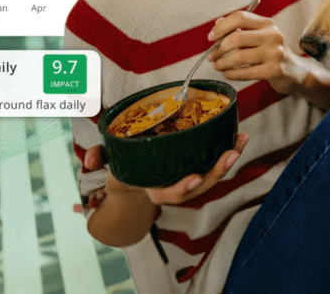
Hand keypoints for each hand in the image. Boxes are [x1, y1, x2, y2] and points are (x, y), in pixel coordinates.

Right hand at [71, 133, 249, 211]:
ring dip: (229, 159)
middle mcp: (174, 186)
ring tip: (241, 140)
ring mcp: (188, 176)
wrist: (134, 173)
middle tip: (230, 155)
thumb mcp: (108, 161)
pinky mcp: (197, 165)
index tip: (193, 179)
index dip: (180, 189)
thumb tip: (89, 159)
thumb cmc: (123, 164)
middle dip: (216, 172)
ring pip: (212, 175)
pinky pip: (215, 162)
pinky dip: (228, 150)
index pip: (167, 194)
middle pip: (199, 186)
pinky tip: (239, 135)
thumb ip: (98, 157)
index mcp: (154, 188)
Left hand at [207, 10, 309, 93]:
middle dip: (219, 48)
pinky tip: (227, 74)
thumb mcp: (259, 36)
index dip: (222, 27)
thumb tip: (217, 23)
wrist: (295, 72)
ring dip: (223, 63)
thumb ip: (239, 29)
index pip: (240, 17)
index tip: (211, 37)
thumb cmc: (271, 52)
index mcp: (267, 23)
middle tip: (211, 56)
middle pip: (237, 38)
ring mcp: (275, 53)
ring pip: (239, 57)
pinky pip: (246, 73)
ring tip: (217, 66)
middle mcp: (273, 35)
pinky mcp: (274, 71)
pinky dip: (232, 74)